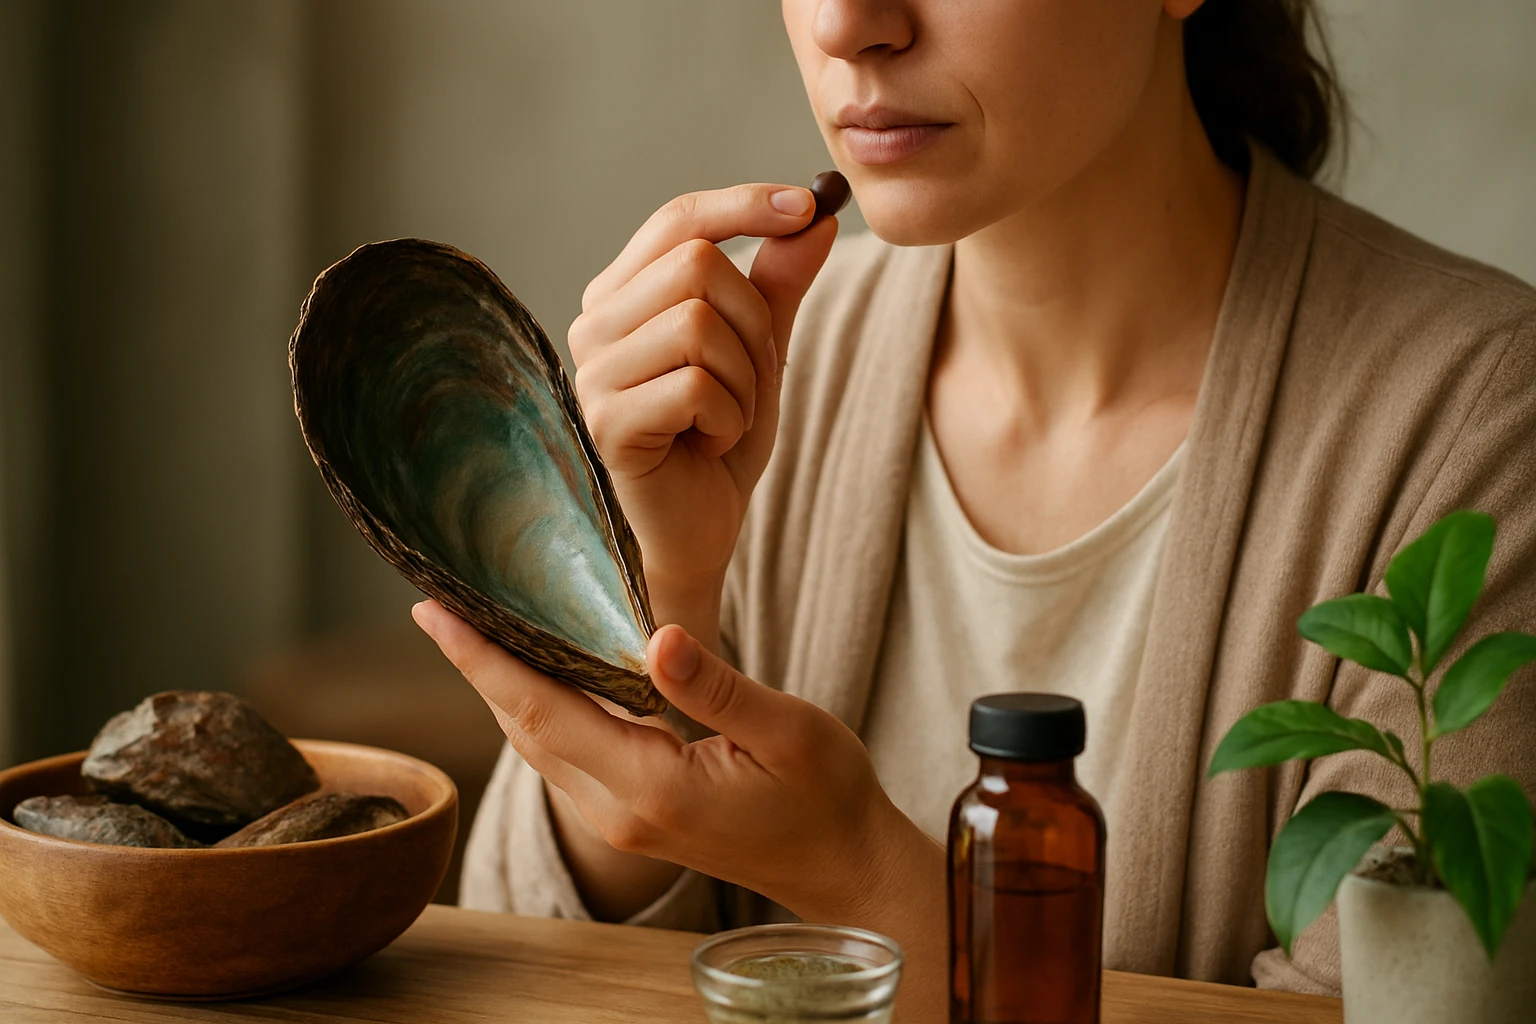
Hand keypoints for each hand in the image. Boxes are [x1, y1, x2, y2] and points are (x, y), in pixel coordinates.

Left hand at [413, 600, 946, 1019]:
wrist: (842, 865)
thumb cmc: (826, 795)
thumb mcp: (789, 732)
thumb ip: (718, 687)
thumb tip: (657, 638)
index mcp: (653, 787)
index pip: (544, 712)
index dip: (484, 661)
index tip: (435, 614)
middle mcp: (619, 812)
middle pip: (524, 729)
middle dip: (476, 666)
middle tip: (436, 604)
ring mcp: (621, 821)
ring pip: (538, 746)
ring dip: (501, 689)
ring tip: (471, 630)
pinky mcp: (631, 818)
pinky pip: (564, 757)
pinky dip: (537, 710)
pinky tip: (537, 673)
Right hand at [569, 186, 838, 639]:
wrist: (700, 531)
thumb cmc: (718, 440)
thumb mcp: (760, 352)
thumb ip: (778, 284)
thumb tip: (815, 214)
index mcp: (622, 295)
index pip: (676, 220)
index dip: (743, 204)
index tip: (807, 204)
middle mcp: (594, 324)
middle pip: (696, 264)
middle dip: (754, 322)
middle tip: (753, 379)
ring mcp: (593, 374)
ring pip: (698, 323)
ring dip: (744, 377)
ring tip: (729, 416)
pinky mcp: (607, 423)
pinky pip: (695, 385)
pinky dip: (729, 416)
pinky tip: (712, 443)